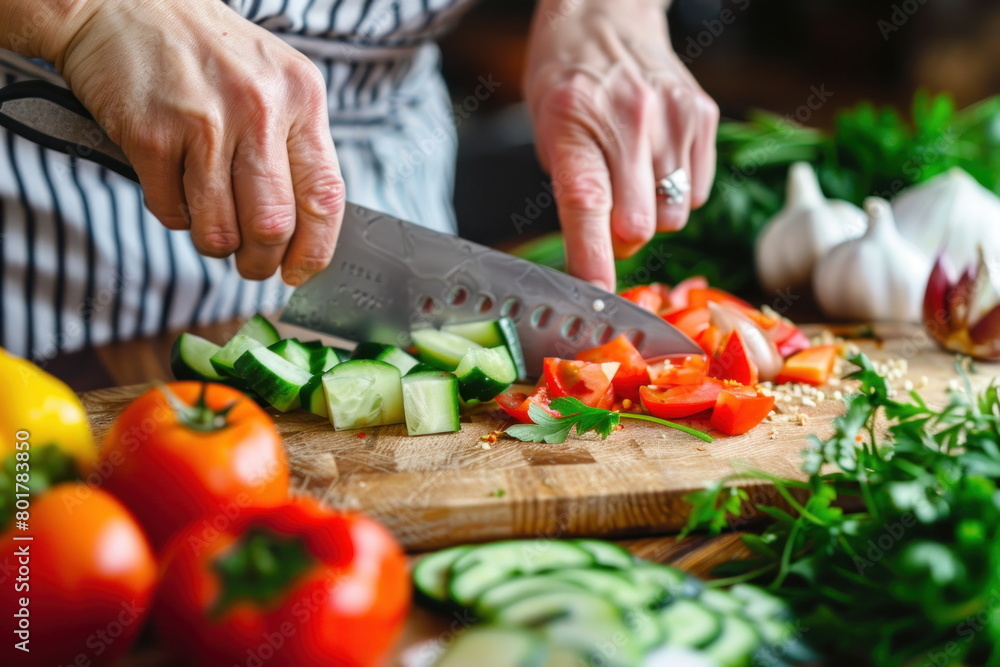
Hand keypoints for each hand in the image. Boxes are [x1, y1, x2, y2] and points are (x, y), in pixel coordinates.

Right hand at [53, 0, 344, 284]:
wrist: (122, 4)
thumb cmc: (207, 51)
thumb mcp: (274, 81)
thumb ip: (295, 146)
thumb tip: (307, 228)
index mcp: (300, 98)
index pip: (325, 196)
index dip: (315, 249)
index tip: (300, 271)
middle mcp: (258, 109)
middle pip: (272, 225)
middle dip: (261, 262)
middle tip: (251, 264)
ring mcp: (203, 123)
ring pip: (219, 230)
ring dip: (216, 245)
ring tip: (211, 225)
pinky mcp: (151, 136)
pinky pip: (171, 213)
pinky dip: (173, 215)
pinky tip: (173, 185)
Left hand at [524, 0, 718, 290]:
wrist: (607, 11)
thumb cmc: (567, 77)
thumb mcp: (546, 129)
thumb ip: (573, 190)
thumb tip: (599, 259)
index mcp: (573, 123)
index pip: (587, 205)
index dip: (592, 261)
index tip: (596, 299)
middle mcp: (629, 118)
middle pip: (639, 226)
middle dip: (621, 242)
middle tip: (607, 219)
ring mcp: (673, 116)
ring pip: (673, 215)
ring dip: (652, 217)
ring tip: (633, 178)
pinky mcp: (704, 116)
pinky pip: (698, 192)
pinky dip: (678, 193)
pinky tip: (657, 161)